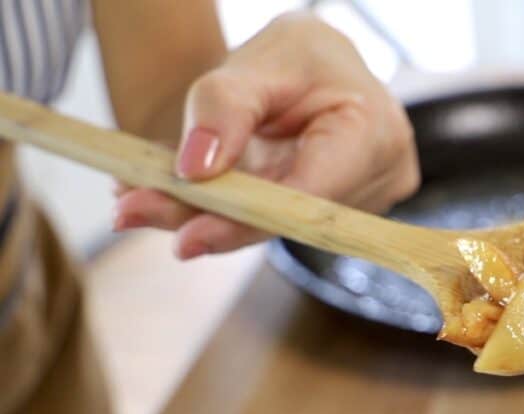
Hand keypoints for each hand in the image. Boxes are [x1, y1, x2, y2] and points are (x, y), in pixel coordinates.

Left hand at [113, 13, 418, 259]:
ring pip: (276, 228)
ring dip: (210, 217)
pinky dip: (228, 214)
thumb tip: (195, 172)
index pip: (310, 194)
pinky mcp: (345, 214)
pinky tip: (181, 201)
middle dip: (209, 219)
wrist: (317, 70)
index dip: (248, 218)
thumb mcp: (256, 63)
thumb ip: (224, 110)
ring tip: (143, 198)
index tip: (185, 234)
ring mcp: (368, 201)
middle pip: (286, 220)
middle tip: (131, 211)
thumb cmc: (298, 59)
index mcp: (374, 131)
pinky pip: (278, 224)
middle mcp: (382, 175)